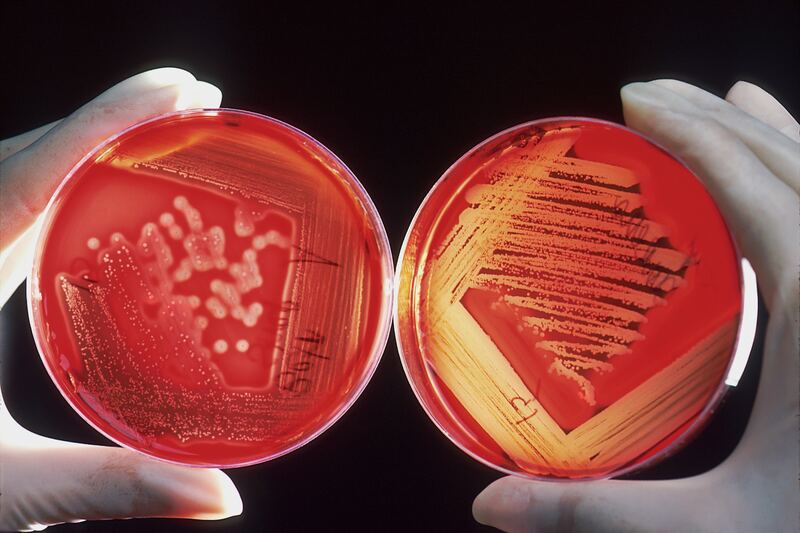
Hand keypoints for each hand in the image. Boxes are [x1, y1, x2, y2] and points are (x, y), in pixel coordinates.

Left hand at [0, 68, 242, 530]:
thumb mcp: (8, 488)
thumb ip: (114, 484)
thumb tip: (224, 497)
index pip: (31, 177)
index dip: (108, 123)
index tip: (183, 90)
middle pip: (24, 155)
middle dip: (110, 119)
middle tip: (191, 103)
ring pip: (11, 172)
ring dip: (86, 143)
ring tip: (161, 132)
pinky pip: (7, 205)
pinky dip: (61, 181)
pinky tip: (101, 196)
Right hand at [472, 80, 799, 531]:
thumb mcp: (713, 525)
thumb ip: (601, 512)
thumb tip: (493, 505)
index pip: (753, 193)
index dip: (692, 138)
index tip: (638, 104)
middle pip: (790, 168)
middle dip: (719, 120)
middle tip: (652, 95)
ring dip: (771, 136)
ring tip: (724, 100)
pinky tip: (788, 166)